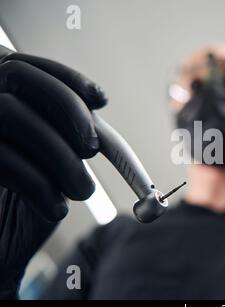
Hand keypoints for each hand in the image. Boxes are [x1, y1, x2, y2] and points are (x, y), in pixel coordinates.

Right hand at [0, 45, 106, 297]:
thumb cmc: (17, 205)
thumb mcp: (45, 166)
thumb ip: (62, 136)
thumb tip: (95, 119)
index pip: (29, 67)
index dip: (67, 79)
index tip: (102, 100)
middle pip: (21, 78)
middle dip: (68, 110)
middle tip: (92, 148)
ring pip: (11, 113)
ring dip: (59, 154)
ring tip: (83, 190)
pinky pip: (2, 158)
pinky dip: (38, 183)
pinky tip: (56, 209)